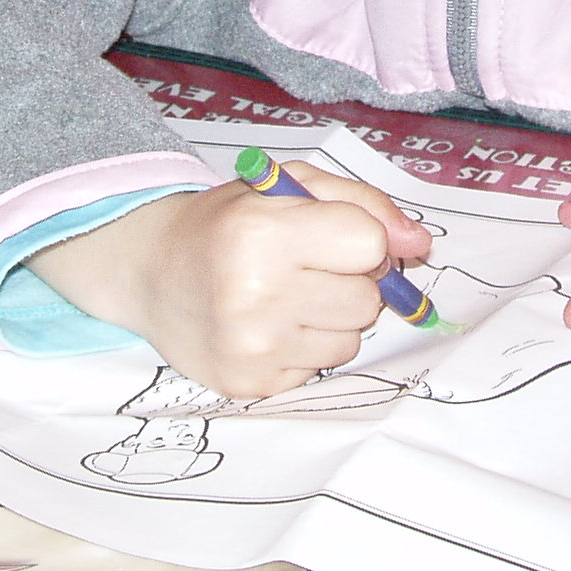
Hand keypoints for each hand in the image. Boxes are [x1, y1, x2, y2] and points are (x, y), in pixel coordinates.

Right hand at [24, 163, 432, 399]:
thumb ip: (364, 204)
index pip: (369, 246)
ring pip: (350, 339)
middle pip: (367, 300)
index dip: (361, 240)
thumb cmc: (229, 222)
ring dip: (330, 318)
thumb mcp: (289, 186)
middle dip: (348, 281)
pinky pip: (321, 369)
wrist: (150, 271)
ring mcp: (251, 346)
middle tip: (305, 268)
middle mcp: (255, 294)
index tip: (330, 236)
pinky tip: (268, 326)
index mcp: (263, 232)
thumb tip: (420, 244)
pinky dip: (305, 348)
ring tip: (285, 297)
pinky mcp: (249, 384)